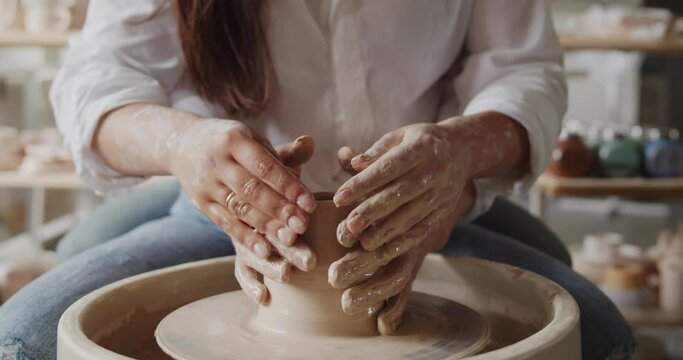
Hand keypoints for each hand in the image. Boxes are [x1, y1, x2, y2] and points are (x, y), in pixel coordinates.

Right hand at [169, 118, 317, 302]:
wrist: (182, 144)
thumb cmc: (232, 144)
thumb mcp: (253, 140)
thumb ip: (283, 151)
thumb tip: (312, 144)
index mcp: (234, 140)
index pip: (265, 166)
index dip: (288, 186)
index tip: (310, 204)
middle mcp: (218, 162)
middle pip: (252, 190)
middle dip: (279, 209)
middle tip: (303, 226)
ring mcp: (207, 185)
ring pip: (239, 208)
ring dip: (266, 226)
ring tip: (290, 240)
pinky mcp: (202, 204)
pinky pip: (225, 223)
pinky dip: (245, 238)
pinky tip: (264, 251)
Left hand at [329, 122, 476, 333]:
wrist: (463, 150)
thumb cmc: (420, 141)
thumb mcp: (400, 136)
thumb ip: (375, 151)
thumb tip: (351, 163)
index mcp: (419, 148)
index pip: (387, 168)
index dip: (363, 184)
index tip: (339, 198)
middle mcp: (433, 171)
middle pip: (399, 194)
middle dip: (373, 212)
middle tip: (349, 227)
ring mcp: (442, 193)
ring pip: (412, 215)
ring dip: (387, 231)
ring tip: (363, 244)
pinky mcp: (444, 209)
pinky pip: (424, 227)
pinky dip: (405, 241)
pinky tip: (386, 250)